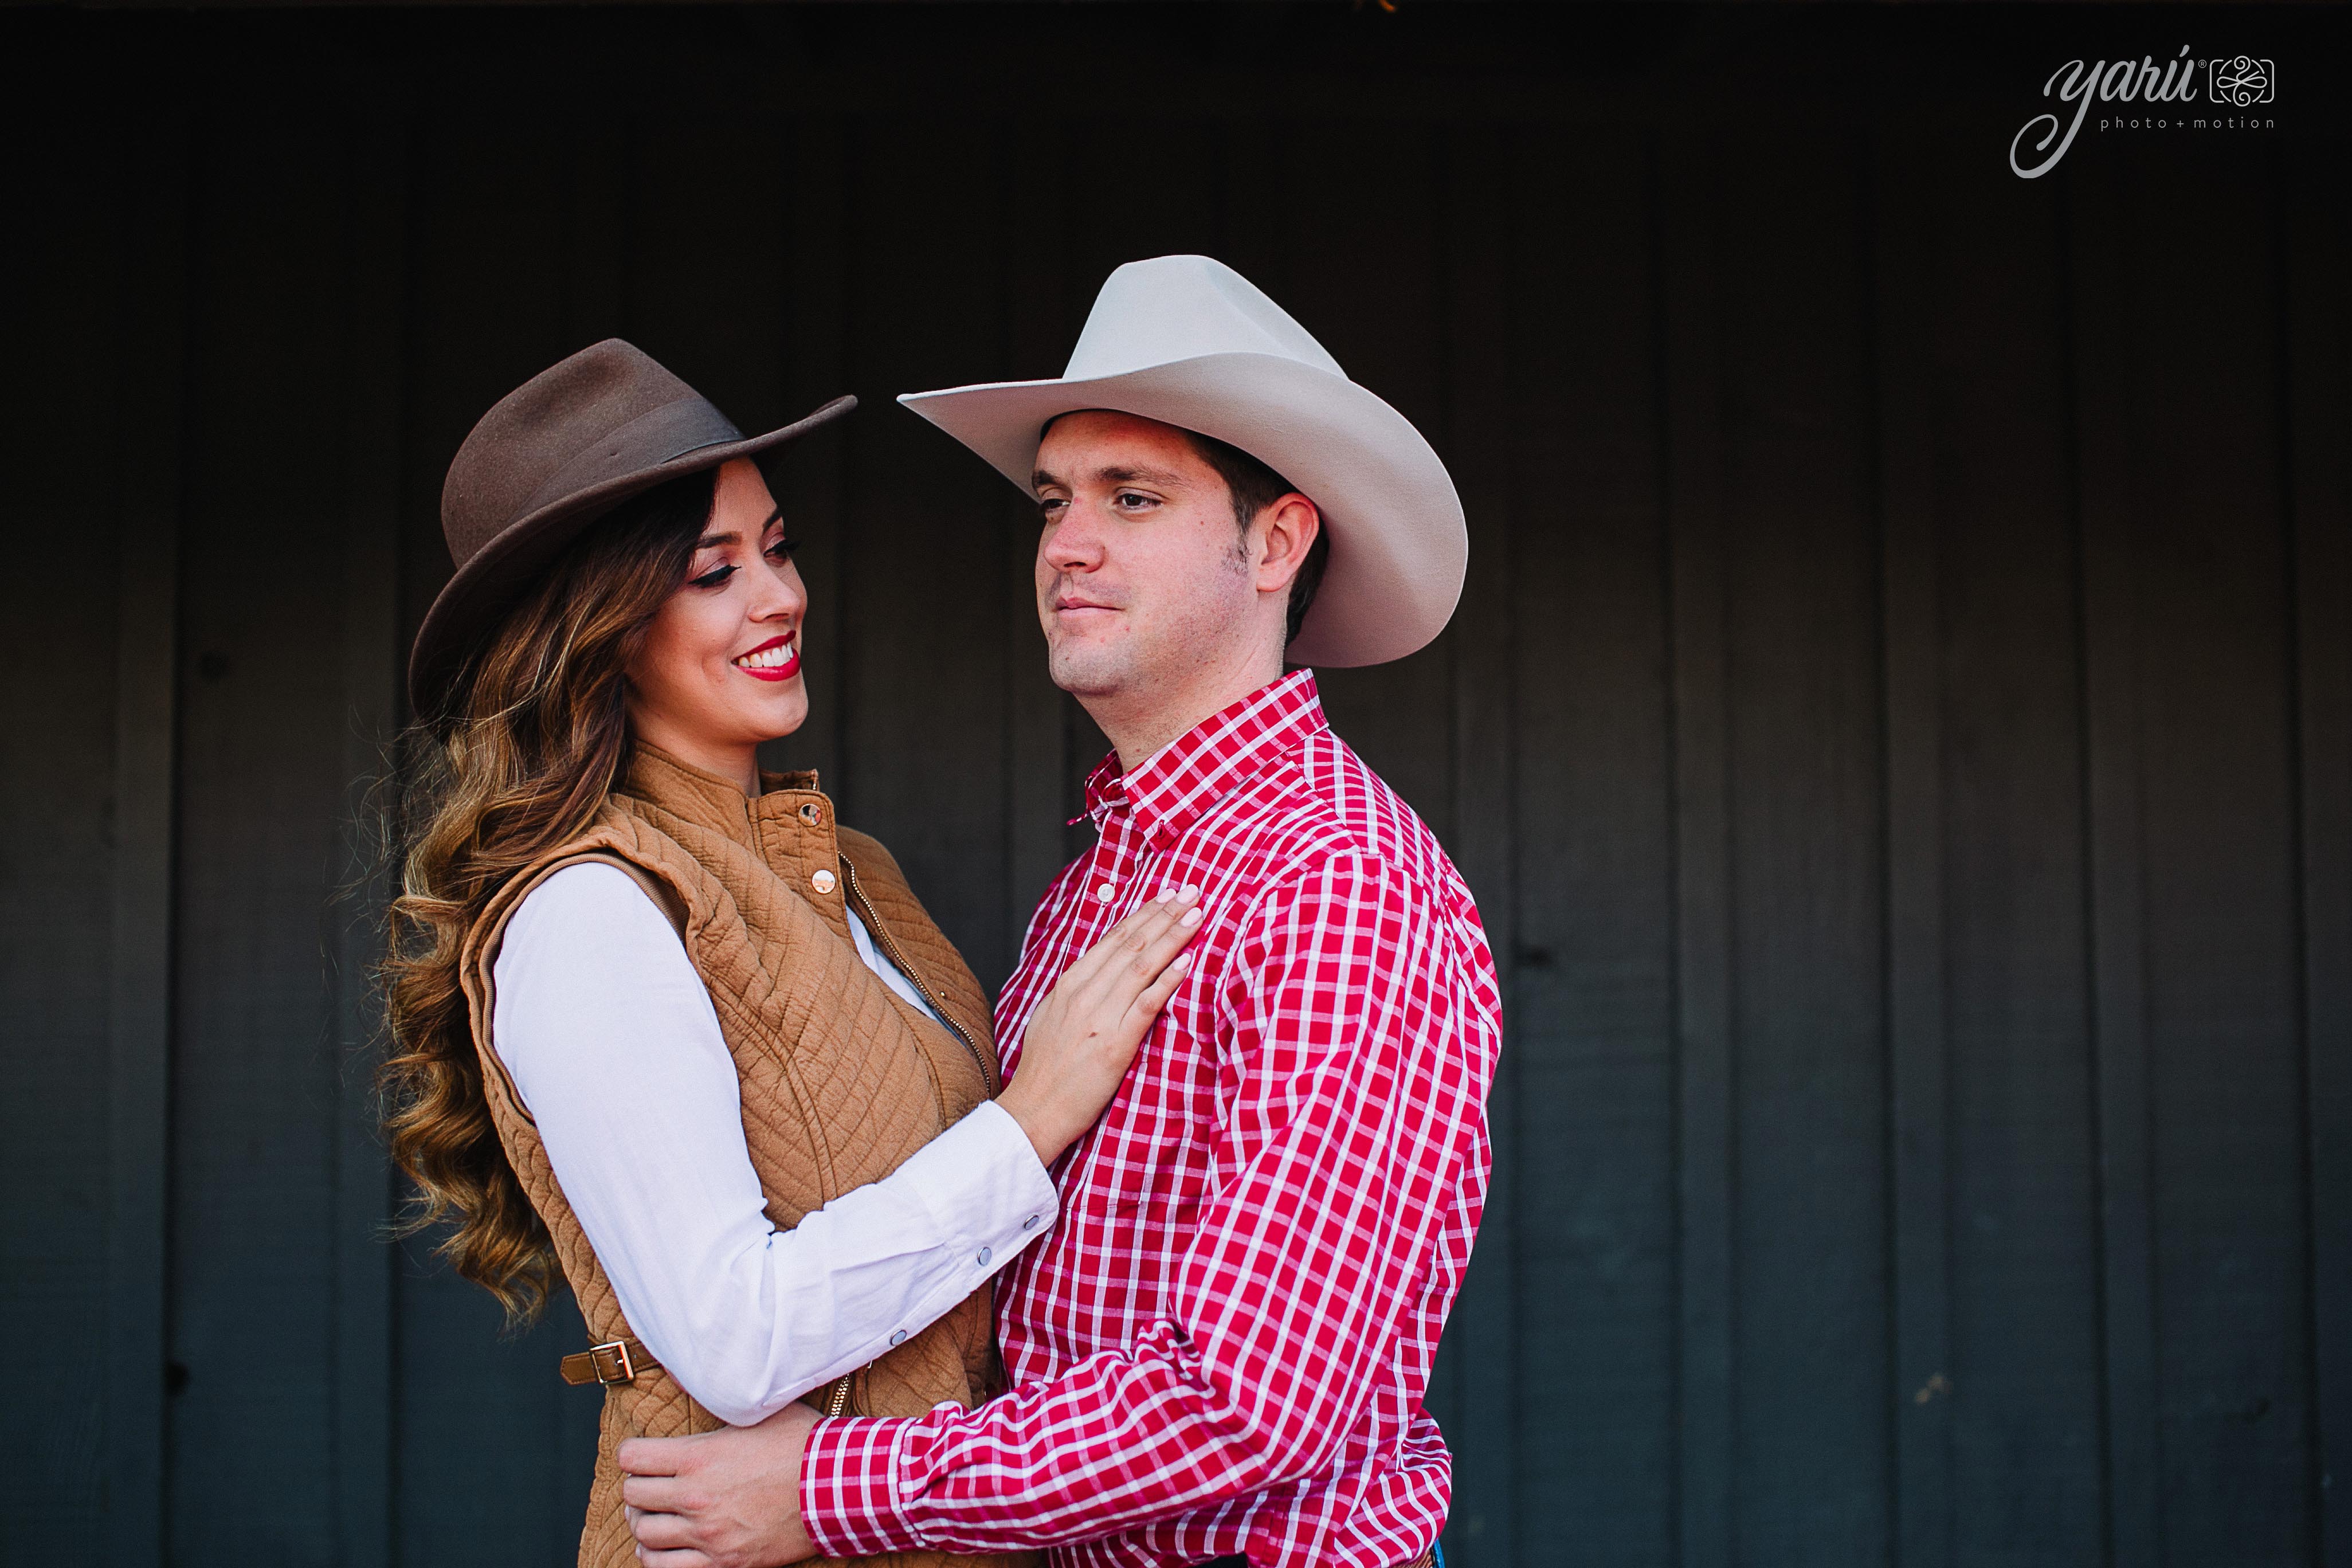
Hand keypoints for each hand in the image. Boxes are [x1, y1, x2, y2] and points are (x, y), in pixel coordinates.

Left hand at [618, 1403, 820, 1567]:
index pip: (632, 1457)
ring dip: (645, 1522)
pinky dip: (657, 1556)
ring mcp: (707, 1533)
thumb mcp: (760, 1411)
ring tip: (656, 1515)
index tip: (642, 1454)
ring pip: (644, 1534)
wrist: (837, 1488)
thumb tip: (693, 1372)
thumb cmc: (803, 1445)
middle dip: (637, 1486)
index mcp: (698, 1458)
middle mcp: (695, 1497)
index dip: (633, 1453)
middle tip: (650, 1483)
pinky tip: (666, 1545)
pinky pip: (666, 1567)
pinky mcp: (723, 1561)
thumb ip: (722, 1400)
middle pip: (633, 1495)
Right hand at [997, 884, 1202, 1164]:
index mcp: (1069, 985)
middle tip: (1192, 891)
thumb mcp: (1050, 1018)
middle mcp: (1083, 994)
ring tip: (1197, 915)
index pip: (1112, 940)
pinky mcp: (1114, 1044)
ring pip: (1141, 965)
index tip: (1166, 895)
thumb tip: (1097, 972)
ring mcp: (1099, 1017)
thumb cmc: (1044, 1070)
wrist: (1033, 1111)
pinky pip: (1145, 1004)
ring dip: (1172, 936)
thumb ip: (1075, 992)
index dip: (1143, 914)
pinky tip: (1187, 962)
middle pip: (1131, 944)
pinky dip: (1167, 980)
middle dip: (1164, 914)